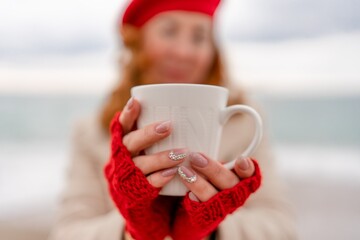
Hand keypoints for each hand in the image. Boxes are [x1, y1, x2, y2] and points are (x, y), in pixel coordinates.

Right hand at [104, 97, 184, 239]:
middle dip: (147, 134)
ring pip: (139, 164)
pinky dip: (159, 178)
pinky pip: (146, 185)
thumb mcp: (152, 150)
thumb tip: (199, 114)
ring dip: (159, 157)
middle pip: (129, 144)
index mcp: (124, 145)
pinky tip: (173, 174)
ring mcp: (126, 177)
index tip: (136, 101)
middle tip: (168, 126)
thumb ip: (162, 136)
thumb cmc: (154, 168)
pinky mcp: (135, 194)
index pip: (122, 127)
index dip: (127, 114)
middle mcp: (121, 159)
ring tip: (182, 153)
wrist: (146, 206)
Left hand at [171, 153, 261, 239]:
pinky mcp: (206, 215)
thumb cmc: (209, 178)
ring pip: (212, 195)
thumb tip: (204, 130)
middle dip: (212, 169)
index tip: (241, 159)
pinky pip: (200, 209)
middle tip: (195, 157)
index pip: (249, 174)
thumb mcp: (216, 167)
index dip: (247, 168)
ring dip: (198, 183)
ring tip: (183, 171)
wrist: (197, 207)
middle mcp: (234, 194)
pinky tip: (187, 194)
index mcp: (240, 180)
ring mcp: (221, 206)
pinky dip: (194, 199)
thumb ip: (215, 156)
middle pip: (228, 182)